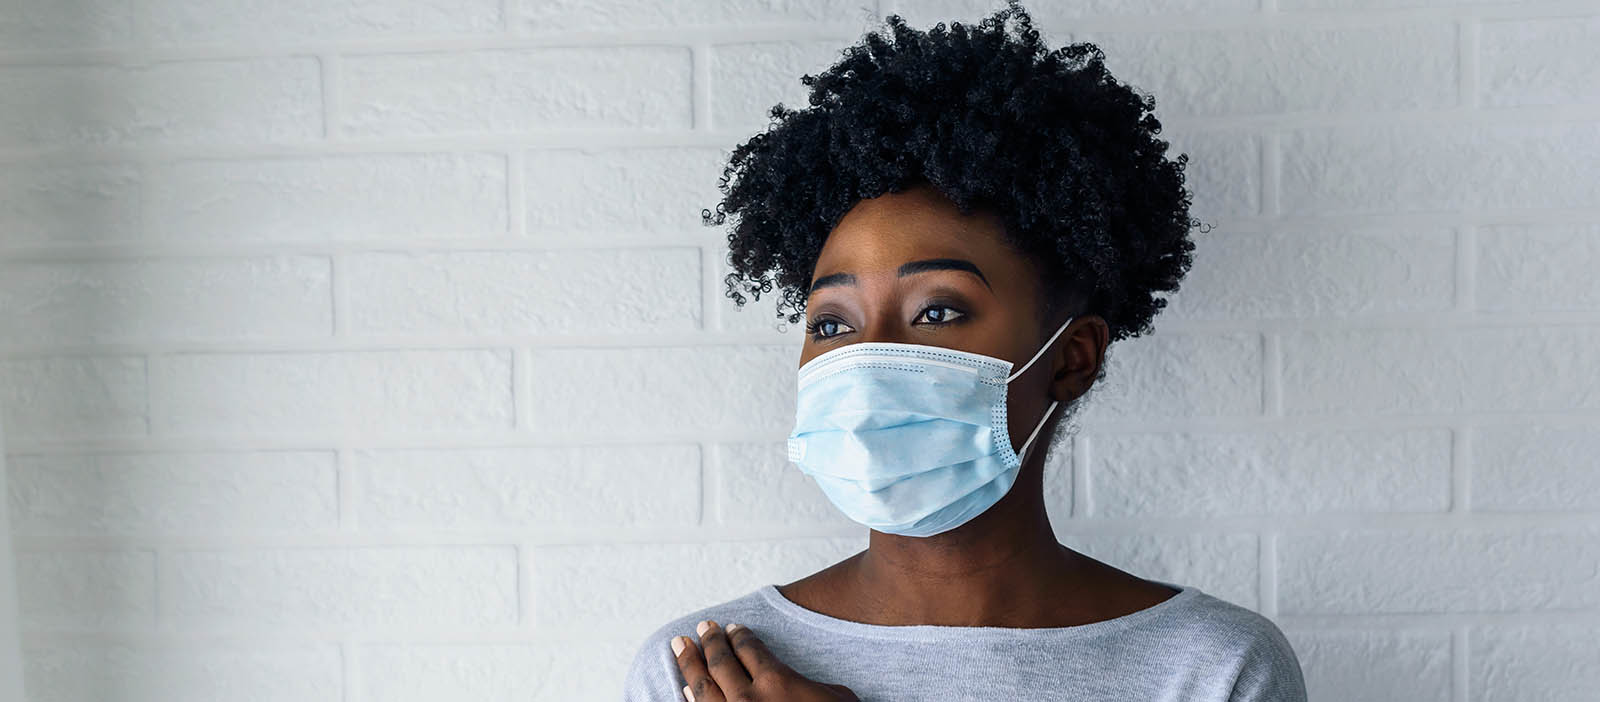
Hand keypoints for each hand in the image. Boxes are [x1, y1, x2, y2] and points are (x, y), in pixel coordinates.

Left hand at [671, 619, 858, 701]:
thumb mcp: (836, 697)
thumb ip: (808, 682)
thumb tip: (798, 682)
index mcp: (777, 681)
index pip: (748, 648)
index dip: (739, 635)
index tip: (733, 628)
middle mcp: (748, 699)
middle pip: (720, 661)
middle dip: (710, 641)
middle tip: (703, 628)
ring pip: (702, 686)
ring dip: (689, 663)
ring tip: (680, 646)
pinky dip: (692, 699)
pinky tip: (687, 689)